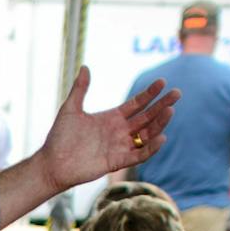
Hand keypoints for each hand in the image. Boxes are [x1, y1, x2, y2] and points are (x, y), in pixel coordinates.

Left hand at [39, 68, 178, 193]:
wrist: (52, 163)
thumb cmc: (59, 137)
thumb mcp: (70, 109)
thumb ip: (80, 89)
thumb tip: (86, 67)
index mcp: (111, 118)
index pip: (137, 104)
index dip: (150, 94)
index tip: (162, 82)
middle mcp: (119, 132)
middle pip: (146, 117)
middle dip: (162, 105)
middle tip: (177, 93)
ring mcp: (119, 147)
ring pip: (146, 135)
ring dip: (159, 124)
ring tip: (170, 110)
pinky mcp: (117, 162)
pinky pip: (139, 155)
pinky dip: (150, 148)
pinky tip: (161, 137)